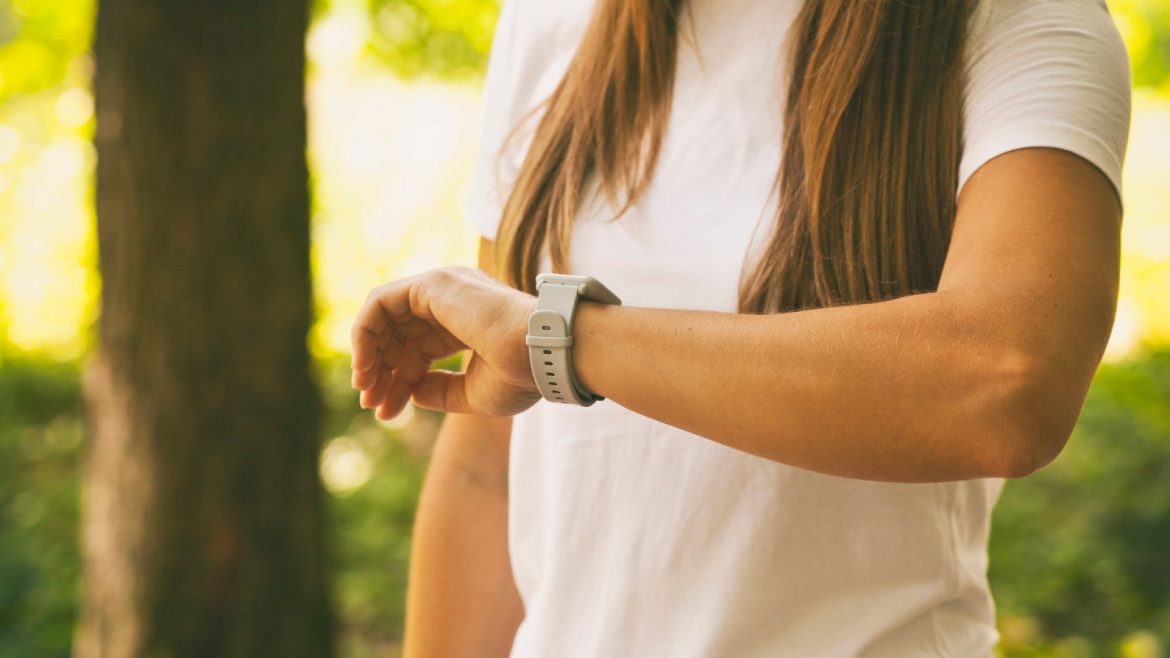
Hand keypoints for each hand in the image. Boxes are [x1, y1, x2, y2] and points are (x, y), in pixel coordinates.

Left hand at [350, 266, 540, 418]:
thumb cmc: (522, 375)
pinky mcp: (433, 284)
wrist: (543, 355)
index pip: (418, 351)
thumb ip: (439, 390)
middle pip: (398, 335)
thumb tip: (409, 393)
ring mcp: (442, 288)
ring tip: (366, 390)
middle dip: (379, 371)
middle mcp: (452, 302)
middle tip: (371, 405)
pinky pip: (381, 303)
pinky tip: (366, 366)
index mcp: (465, 323)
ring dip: (368, 354)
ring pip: (384, 318)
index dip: (398, 383)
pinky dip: (364, 333)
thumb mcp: (473, 392)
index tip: (386, 414)